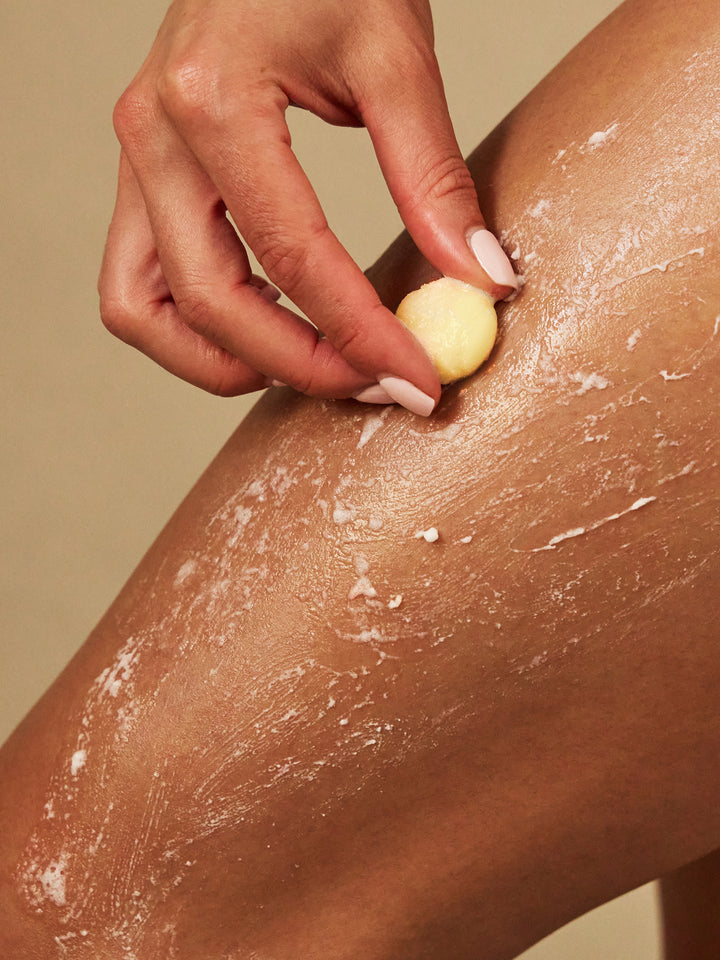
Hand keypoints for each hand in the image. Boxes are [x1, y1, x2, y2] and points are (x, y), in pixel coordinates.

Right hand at [98, 0, 517, 414]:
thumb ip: (434, 176)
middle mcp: (155, 138)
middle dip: (300, 366)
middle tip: (376, 385)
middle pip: (210, 303)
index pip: (293, 258)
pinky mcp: (143, 174)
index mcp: (213, 101)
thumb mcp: (395, 55)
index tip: (418, 380)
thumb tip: (479, 277)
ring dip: (226, 361)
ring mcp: (136, 159)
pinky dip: (196, 326)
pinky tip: (264, 324)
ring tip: (313, 366)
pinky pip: (140, 284)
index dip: (362, 337)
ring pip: (147, 311)